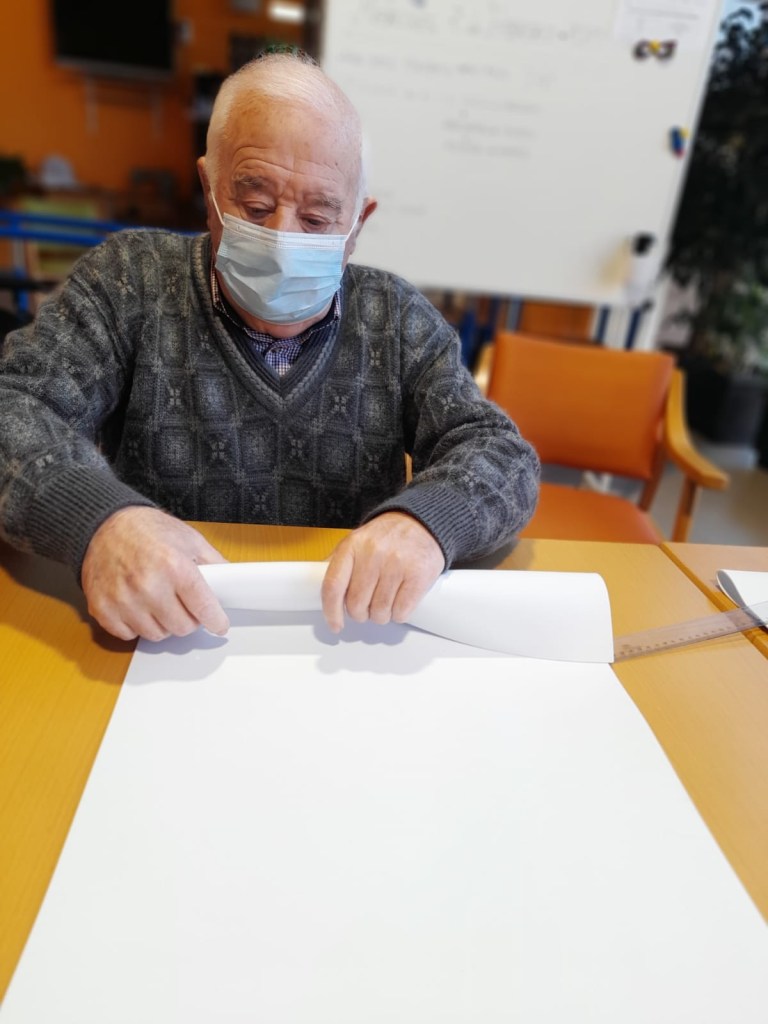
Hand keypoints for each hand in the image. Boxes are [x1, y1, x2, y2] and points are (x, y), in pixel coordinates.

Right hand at [81, 507, 229, 641]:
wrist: (103, 525)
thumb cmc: (146, 530)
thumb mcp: (189, 539)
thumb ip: (214, 564)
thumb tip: (232, 584)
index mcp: (174, 566)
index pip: (204, 608)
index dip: (216, 620)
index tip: (219, 625)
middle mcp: (148, 585)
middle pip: (182, 627)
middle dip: (189, 619)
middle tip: (185, 605)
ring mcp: (123, 599)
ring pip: (157, 635)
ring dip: (163, 624)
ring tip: (160, 602)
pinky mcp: (103, 609)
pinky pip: (129, 635)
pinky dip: (137, 625)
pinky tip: (139, 606)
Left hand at [321, 512, 444, 632]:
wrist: (421, 523)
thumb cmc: (386, 537)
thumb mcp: (356, 542)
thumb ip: (338, 565)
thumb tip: (318, 591)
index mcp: (352, 546)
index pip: (333, 586)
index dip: (331, 612)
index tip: (335, 625)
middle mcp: (373, 554)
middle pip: (356, 605)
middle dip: (361, 613)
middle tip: (367, 607)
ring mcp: (397, 565)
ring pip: (379, 612)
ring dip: (380, 615)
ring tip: (385, 601)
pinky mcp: (418, 576)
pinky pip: (401, 612)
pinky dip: (398, 614)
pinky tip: (399, 600)